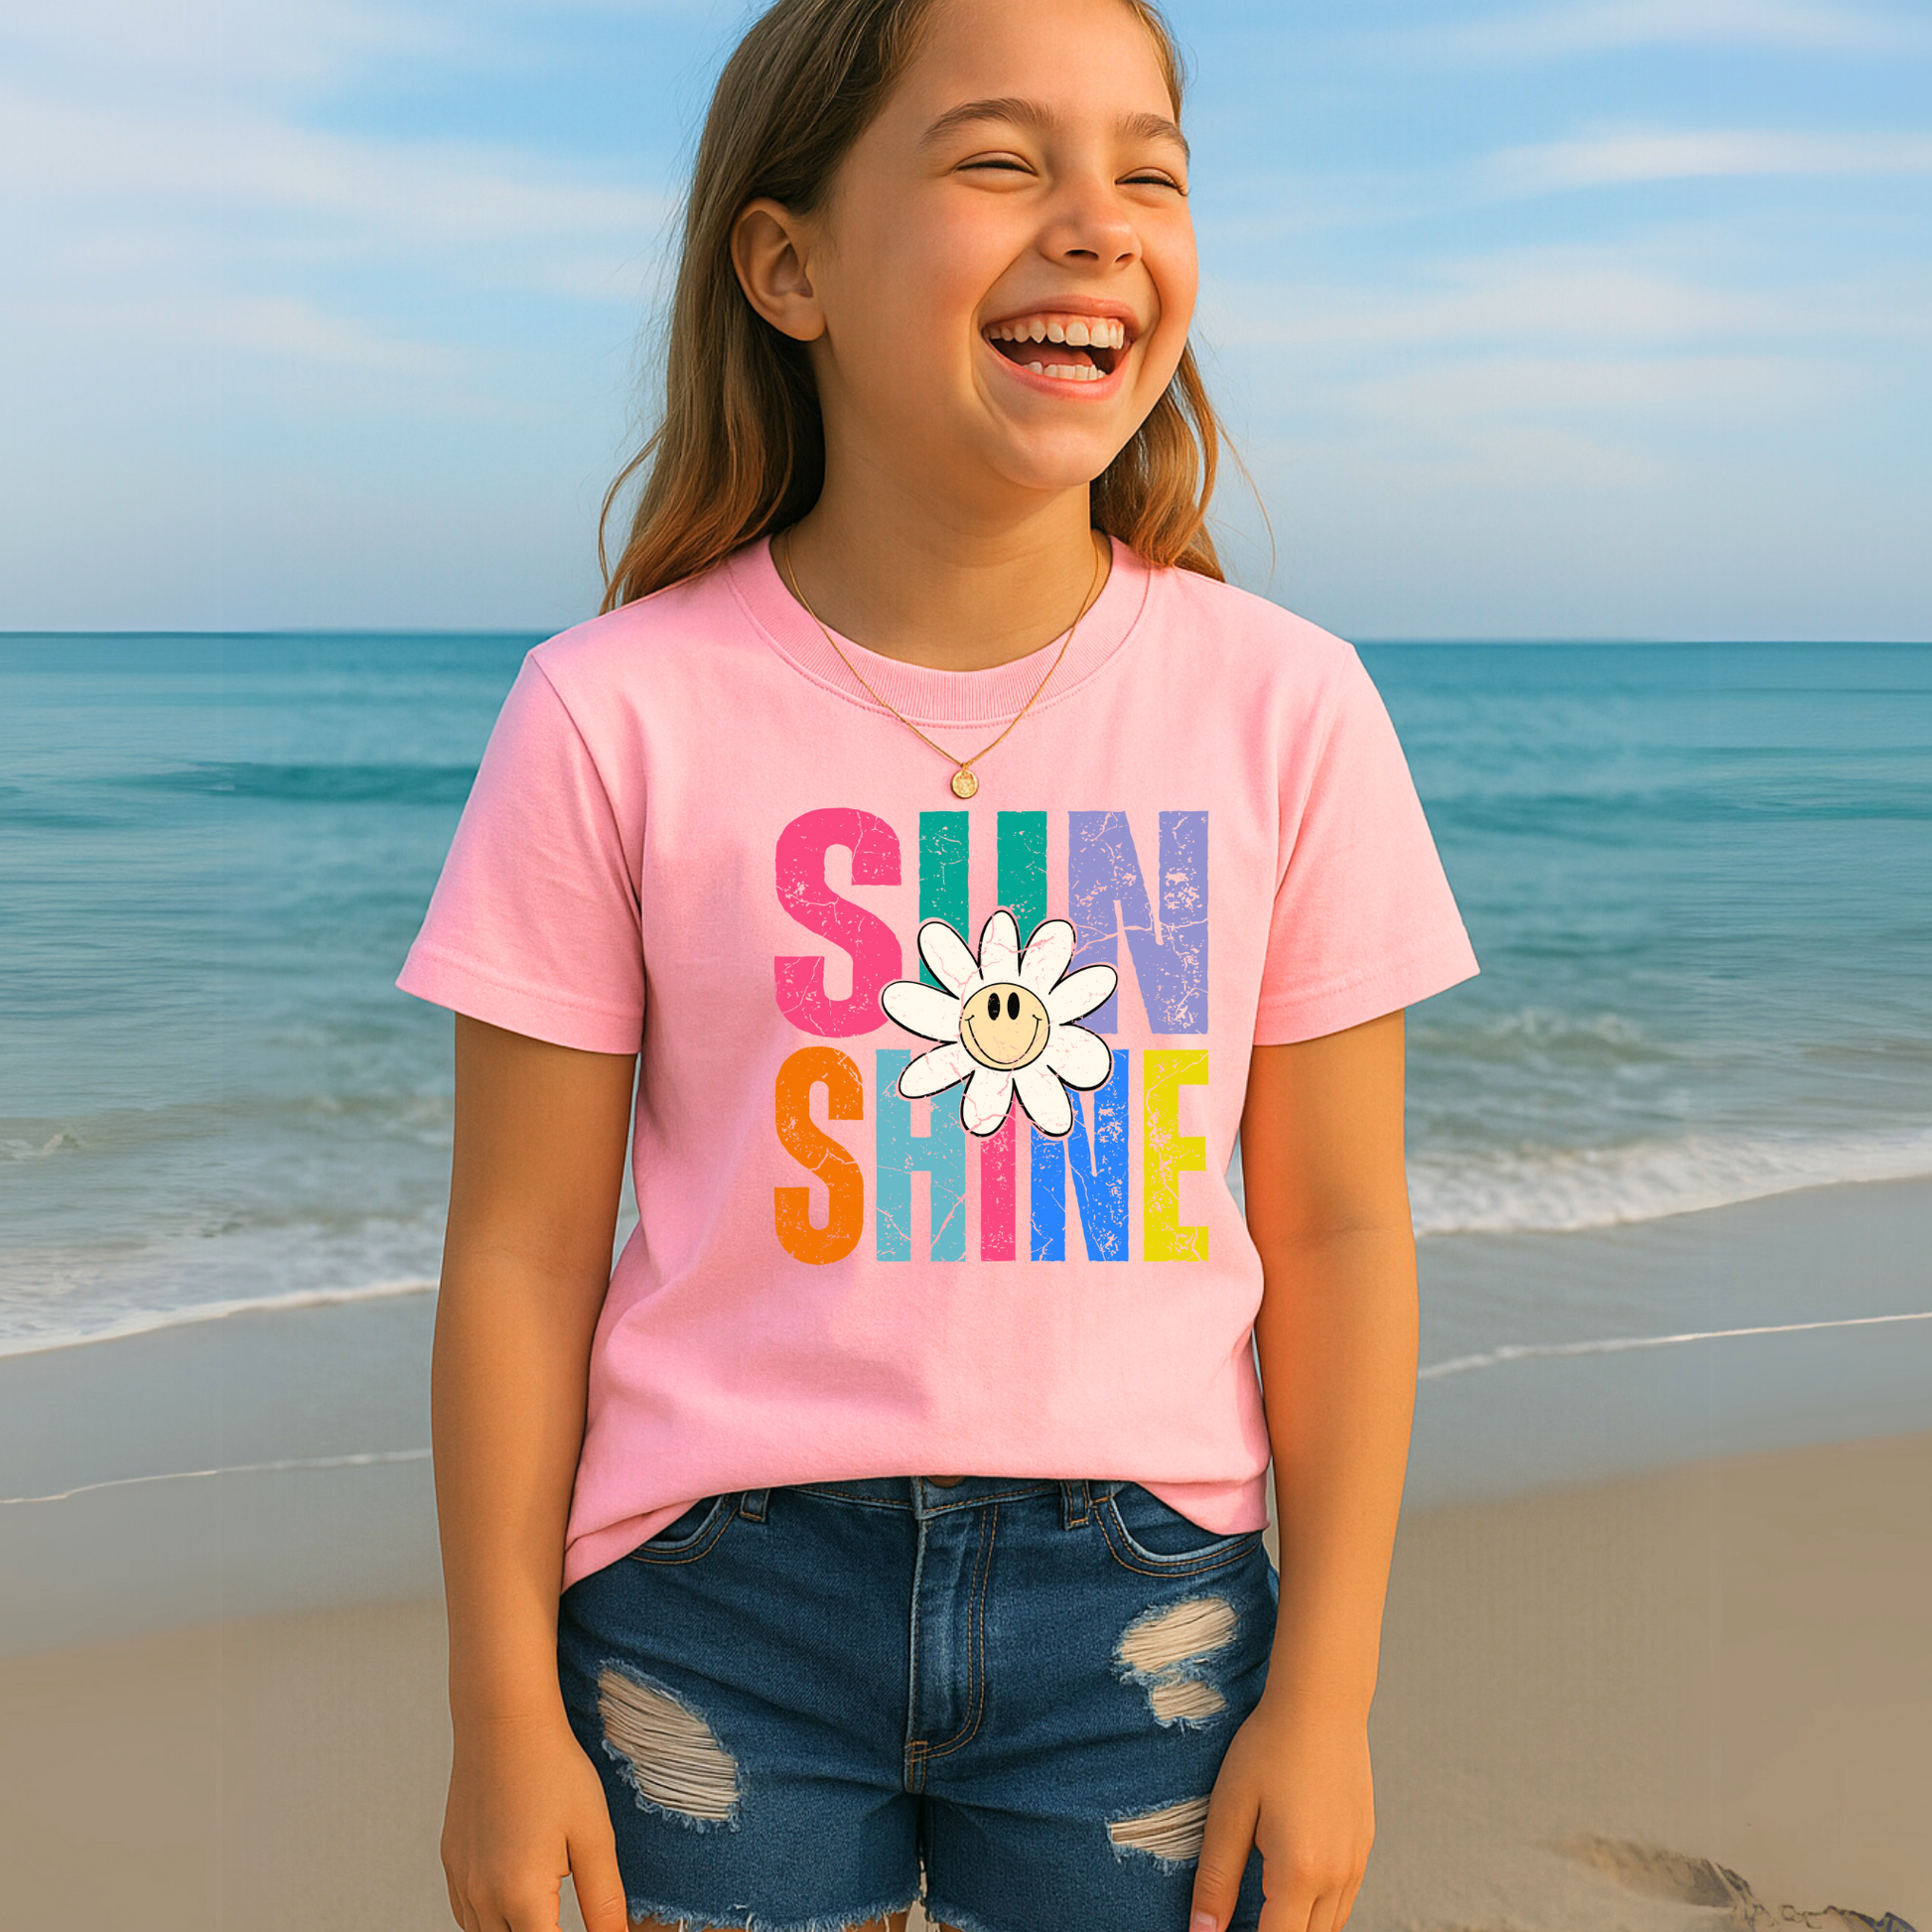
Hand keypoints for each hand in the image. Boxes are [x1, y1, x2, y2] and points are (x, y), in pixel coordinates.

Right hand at [441, 1709, 631, 1931]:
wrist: (504, 1722)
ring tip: (547, 1907)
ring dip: (517, 1930)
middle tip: (565, 1913)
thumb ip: (604, 1900)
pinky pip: (467, 1914)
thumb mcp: (594, 1835)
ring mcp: (461, 1881)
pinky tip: (517, 1895)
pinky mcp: (451, 1863)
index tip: (589, 1926)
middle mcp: (483, 1897)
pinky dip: (492, 1918)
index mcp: (522, 1896)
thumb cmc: (554, 1770)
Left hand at [1188, 1689, 1374, 1931]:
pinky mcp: (1365, 1848)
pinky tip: (1293, 1886)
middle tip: (1243, 1918)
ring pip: (1330, 1927)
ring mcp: (1356, 1864)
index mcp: (1299, 1873)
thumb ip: (1216, 1878)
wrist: (1322, 1704)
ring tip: (1265, 1908)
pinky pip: (1344, 1900)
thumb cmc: (1269, 1748)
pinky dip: (1319, 1909)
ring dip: (1298, 1927)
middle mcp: (1336, 1877)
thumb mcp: (1229, 1809)